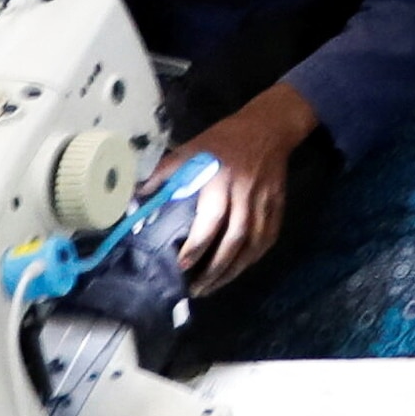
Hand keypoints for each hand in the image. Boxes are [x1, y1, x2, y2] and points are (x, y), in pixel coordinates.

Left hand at [159, 89, 314, 290]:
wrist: (269, 127)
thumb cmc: (224, 138)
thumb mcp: (191, 148)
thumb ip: (165, 173)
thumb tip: (137, 197)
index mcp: (221, 179)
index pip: (211, 220)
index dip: (197, 246)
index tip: (181, 266)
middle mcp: (245, 194)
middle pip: (234, 240)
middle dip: (215, 269)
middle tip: (195, 289)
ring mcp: (264, 202)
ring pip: (253, 245)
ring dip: (234, 270)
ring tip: (213, 287)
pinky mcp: (277, 206)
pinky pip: (268, 239)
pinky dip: (253, 258)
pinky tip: (238, 270)